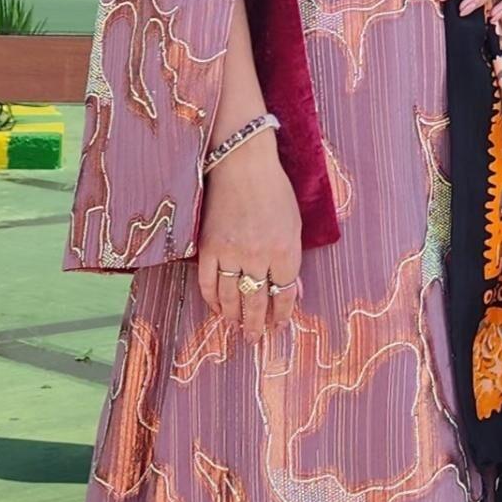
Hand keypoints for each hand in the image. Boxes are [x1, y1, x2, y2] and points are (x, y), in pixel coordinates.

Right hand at [197, 131, 302, 342]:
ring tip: (237, 328)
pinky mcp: (208, 247)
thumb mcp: (293, 224)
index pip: (285, 295)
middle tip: (255, 339)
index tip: (279, 325)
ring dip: (234, 317)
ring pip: (232, 297)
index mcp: (285, 250)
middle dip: (257, 325)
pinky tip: (217, 308)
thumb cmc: (273, 189)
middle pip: (257, 302)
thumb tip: (293, 291)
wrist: (240, 162)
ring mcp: (231, 253)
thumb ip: (291, 260)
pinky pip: (209, 282)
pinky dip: (212, 299)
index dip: (282, 314)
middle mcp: (259, 256)